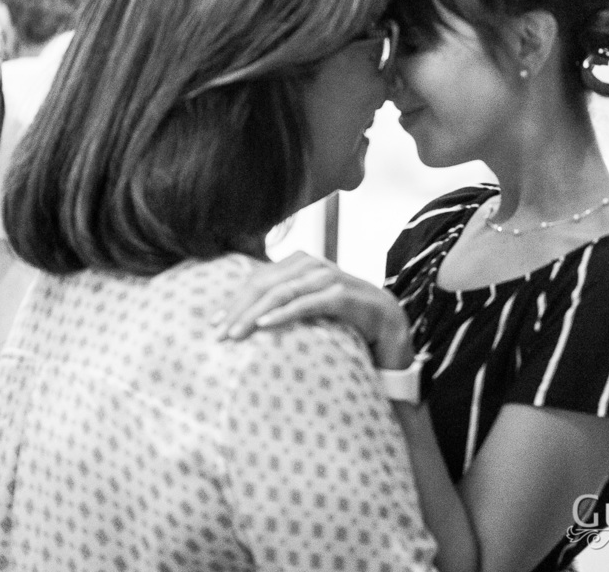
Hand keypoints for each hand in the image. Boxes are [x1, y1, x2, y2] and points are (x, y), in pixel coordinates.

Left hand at [215, 251, 414, 368]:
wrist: (396, 342)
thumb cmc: (347, 333)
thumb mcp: (310, 319)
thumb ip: (284, 310)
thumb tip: (241, 321)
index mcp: (305, 266)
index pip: (260, 279)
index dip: (234, 300)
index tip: (212, 325)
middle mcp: (319, 266)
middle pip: (268, 282)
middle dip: (239, 308)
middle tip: (217, 334)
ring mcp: (337, 279)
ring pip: (286, 290)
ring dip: (256, 312)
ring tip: (234, 333)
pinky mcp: (352, 298)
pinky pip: (313, 302)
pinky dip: (286, 313)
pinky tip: (266, 326)